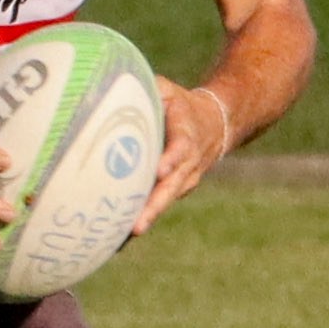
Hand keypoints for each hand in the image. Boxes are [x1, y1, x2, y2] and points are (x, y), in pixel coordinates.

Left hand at [128, 80, 229, 236]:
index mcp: (187, 134)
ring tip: (124, 238)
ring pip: (165, 202)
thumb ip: (148, 89)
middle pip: (172, 187)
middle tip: (137, 226)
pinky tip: (117, 241)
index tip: (161, 171)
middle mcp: (188, 163)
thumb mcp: (167, 89)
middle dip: (154, 207)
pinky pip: (158, 206)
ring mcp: (184, 181)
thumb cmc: (179, 104)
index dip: (172, 159)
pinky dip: (141, 220)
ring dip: (146, 219)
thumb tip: (113, 85)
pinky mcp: (175, 191)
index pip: (181, 147)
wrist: (215, 125)